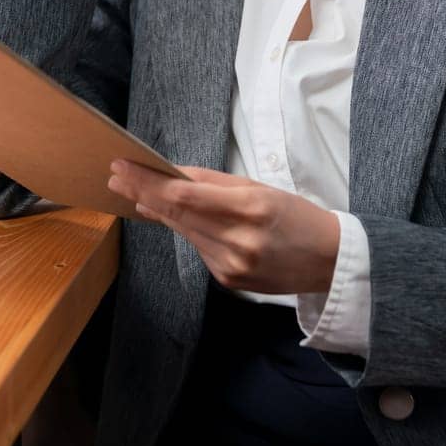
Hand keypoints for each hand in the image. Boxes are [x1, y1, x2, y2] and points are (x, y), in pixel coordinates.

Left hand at [107, 160, 340, 294]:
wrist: (329, 261)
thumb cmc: (296, 216)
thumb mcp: (261, 188)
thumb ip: (215, 183)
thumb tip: (172, 176)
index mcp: (251, 208)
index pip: (185, 194)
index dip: (149, 180)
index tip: (124, 166)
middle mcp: (238, 240)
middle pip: (177, 213)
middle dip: (142, 192)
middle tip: (116, 176)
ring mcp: (231, 265)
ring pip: (183, 231)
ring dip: (158, 210)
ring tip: (133, 192)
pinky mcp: (228, 280)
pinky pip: (198, 248)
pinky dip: (184, 229)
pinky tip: (169, 215)